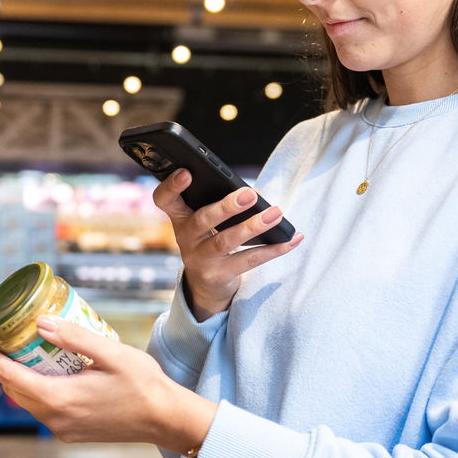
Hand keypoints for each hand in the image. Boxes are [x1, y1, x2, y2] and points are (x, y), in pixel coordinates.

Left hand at [0, 317, 215, 451]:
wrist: (165, 419)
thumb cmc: (144, 384)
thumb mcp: (112, 353)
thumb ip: (75, 338)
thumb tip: (41, 323)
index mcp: (59, 399)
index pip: (9, 375)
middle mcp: (55, 419)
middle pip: (13, 389)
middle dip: (2, 362)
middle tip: (4, 336)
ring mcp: (62, 429)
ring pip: (26, 401)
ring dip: (19, 377)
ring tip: (24, 350)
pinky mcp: (71, 433)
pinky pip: (43, 410)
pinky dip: (36, 389)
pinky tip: (47, 371)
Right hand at [152, 169, 303, 319]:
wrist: (206, 285)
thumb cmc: (210, 240)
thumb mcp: (204, 223)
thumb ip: (219, 205)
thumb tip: (256, 194)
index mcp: (180, 217)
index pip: (165, 199)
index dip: (172, 186)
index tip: (188, 172)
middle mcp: (186, 238)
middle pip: (203, 219)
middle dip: (226, 206)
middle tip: (250, 194)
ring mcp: (200, 259)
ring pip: (226, 241)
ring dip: (254, 226)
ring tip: (276, 213)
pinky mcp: (218, 276)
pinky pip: (249, 260)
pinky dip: (274, 249)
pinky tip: (292, 239)